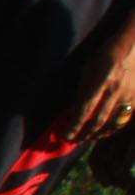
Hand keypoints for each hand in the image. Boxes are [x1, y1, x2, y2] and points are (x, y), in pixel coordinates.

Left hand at [57, 21, 134, 149]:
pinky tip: (104, 131)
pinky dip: (113, 127)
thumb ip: (83, 91)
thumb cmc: (107, 54)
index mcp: (102, 80)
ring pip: (113, 122)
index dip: (75, 125)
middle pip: (99, 120)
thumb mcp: (89, 69)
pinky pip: (124, 118)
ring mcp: (129, 94)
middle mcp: (116, 90)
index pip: (85, 109)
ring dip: (98, 134)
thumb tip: (74, 112)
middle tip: (73, 140)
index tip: (65, 135)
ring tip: (87, 138)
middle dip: (84, 134)